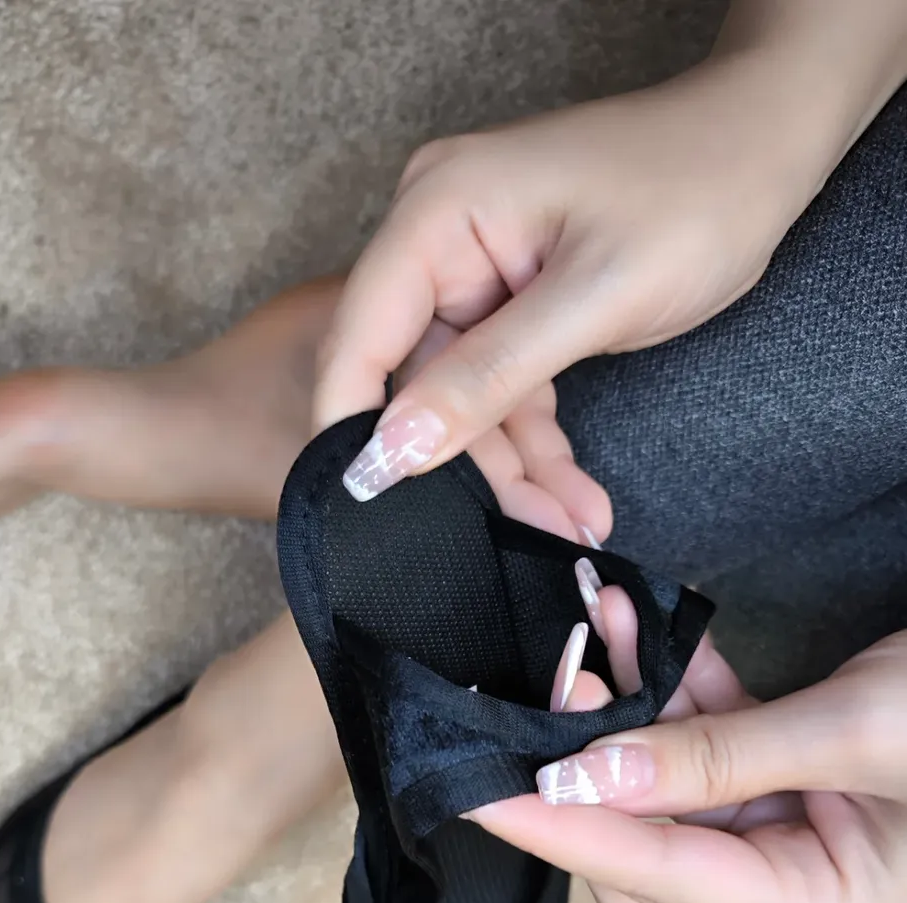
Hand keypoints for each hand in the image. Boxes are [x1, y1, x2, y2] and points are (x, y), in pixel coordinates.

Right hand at [316, 51, 840, 502]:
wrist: (767, 153)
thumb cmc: (697, 193)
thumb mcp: (593, 298)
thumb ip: (486, 377)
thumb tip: (393, 451)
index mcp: (438, 211)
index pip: (361, 337)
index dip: (352, 429)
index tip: (368, 514)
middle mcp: (440, 239)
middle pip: (414, 380)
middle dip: (465, 466)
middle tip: (525, 532)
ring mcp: (475, 274)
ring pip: (462, 398)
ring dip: (513, 468)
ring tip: (568, 525)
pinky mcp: (509, 305)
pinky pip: (502, 389)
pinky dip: (536, 443)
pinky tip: (571, 498)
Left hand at [477, 567, 906, 902]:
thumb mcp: (865, 729)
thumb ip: (723, 757)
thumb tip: (591, 779)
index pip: (658, 881)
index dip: (563, 835)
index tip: (478, 794)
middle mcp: (806, 889)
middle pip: (651, 853)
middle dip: (588, 771)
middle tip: (535, 693)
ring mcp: (805, 835)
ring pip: (675, 790)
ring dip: (628, 712)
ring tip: (589, 629)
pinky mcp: (803, 780)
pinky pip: (715, 745)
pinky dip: (677, 692)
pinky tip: (637, 628)